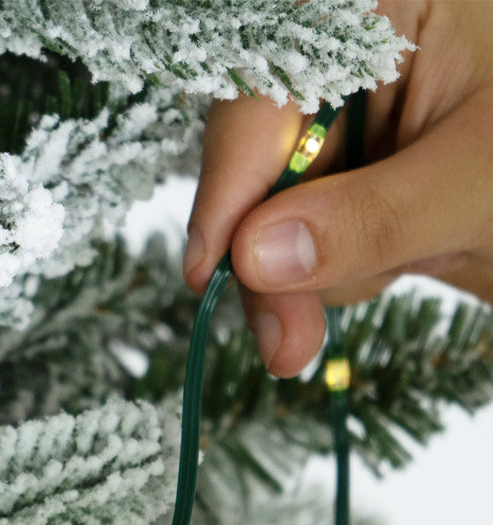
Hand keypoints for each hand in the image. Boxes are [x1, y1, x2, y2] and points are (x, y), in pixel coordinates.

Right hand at [183, 0, 492, 376]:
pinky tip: (401, 256)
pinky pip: (294, 243)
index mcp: (373, 19)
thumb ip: (371, 216)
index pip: (261, 96)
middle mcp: (340, 70)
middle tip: (289, 344)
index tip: (206, 269)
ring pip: (266, 220)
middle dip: (269, 262)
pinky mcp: (338, 184)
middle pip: (251, 169)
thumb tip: (254, 257)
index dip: (226, 184)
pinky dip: (334, 273)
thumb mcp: (479, 175)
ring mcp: (336, 131)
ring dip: (319, 272)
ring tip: (416, 256)